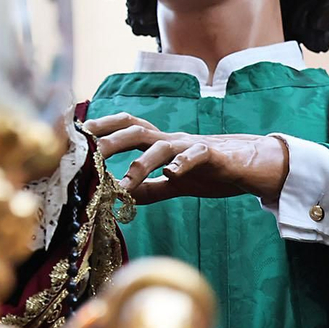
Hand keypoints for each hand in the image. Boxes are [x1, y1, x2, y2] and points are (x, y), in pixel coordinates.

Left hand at [83, 113, 288, 205]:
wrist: (252, 166)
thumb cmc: (211, 171)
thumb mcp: (174, 184)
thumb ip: (149, 188)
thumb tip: (120, 199)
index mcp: (159, 144)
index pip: (124, 129)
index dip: (101, 128)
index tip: (76, 136)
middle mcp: (171, 139)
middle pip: (135, 130)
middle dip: (110, 140)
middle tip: (89, 156)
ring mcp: (191, 144)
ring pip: (161, 144)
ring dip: (141, 161)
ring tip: (127, 180)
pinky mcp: (213, 154)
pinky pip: (196, 154)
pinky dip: (183, 162)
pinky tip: (172, 174)